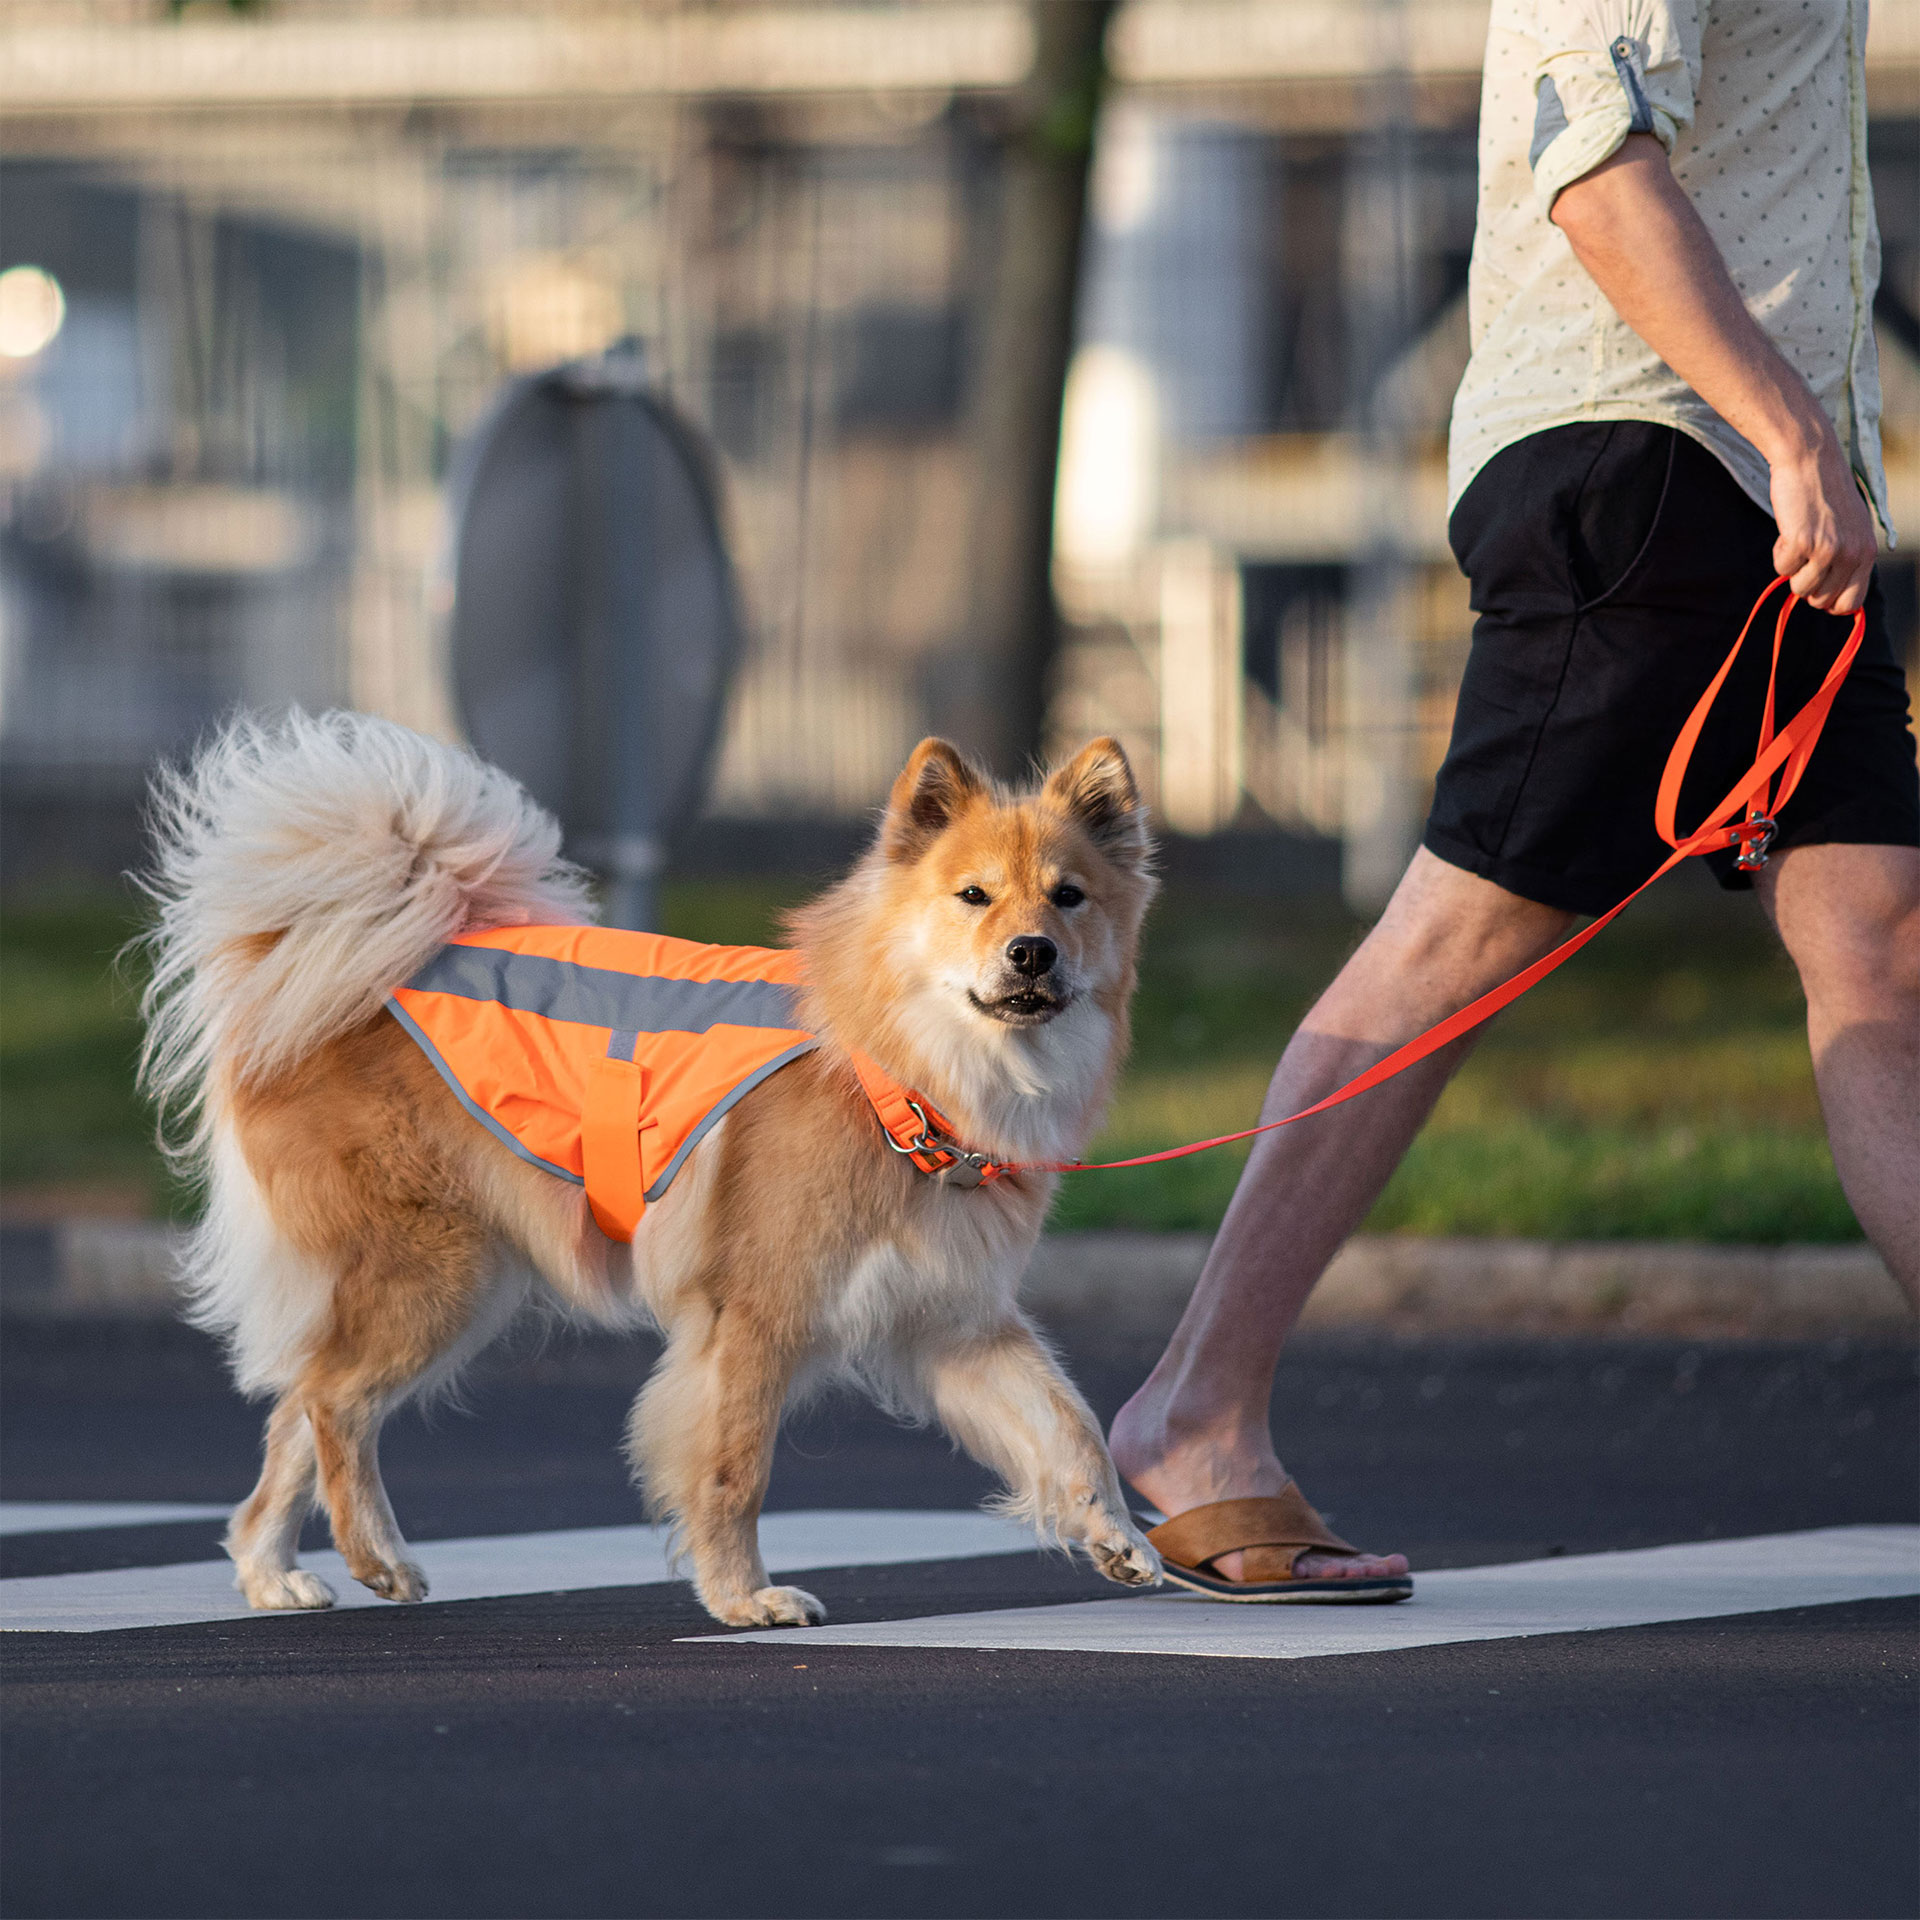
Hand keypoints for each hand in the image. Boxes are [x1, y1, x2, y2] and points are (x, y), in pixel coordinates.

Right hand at [1766, 429, 1877, 614]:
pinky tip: (1789, 529)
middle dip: (1806, 583)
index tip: (1818, 588)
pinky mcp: (1803, 543)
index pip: (1851, 603)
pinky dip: (1778, 553)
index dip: (1830, 602)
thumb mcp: (1850, 528)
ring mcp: (1828, 550)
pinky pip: (1781, 569)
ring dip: (1791, 568)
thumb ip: (1847, 558)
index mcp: (1867, 553)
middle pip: (1820, 600)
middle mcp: (1852, 554)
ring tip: (1798, 538)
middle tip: (1805, 556)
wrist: (1810, 460)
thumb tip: (1826, 598)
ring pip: (1799, 589)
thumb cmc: (1825, 493)